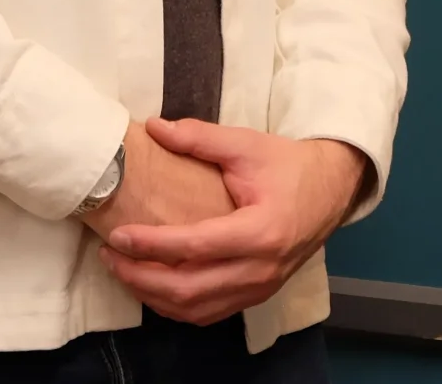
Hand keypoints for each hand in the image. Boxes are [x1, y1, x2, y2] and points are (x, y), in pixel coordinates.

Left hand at [100, 119, 368, 324]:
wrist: (331, 190)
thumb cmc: (289, 166)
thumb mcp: (246, 144)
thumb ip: (199, 137)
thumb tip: (153, 127)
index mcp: (261, 231)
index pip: (194, 246)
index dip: (151, 244)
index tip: (118, 236)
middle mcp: (260, 269)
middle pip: (190, 289)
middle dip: (142, 277)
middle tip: (110, 257)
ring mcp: (260, 288)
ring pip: (196, 309)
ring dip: (154, 296)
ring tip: (123, 271)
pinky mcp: (256, 295)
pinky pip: (209, 313)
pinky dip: (176, 306)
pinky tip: (153, 287)